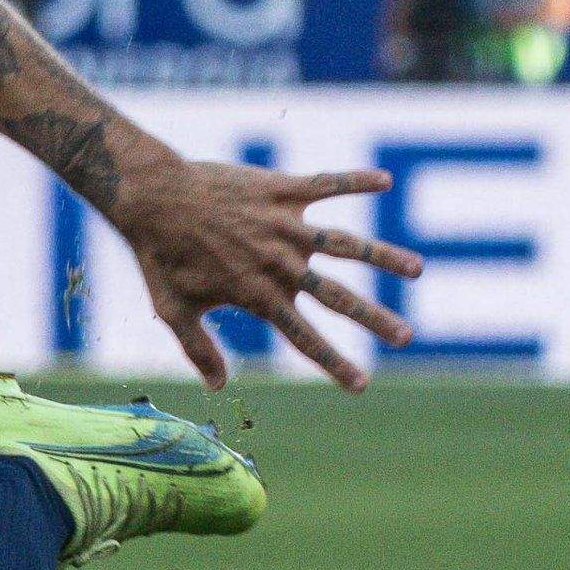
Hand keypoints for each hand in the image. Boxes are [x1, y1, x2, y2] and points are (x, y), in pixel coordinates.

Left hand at [109, 155, 421, 391]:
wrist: (153, 199)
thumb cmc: (160, 257)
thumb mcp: (174, 310)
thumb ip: (200, 349)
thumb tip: (218, 387)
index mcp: (259, 296)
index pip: (304, 338)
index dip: (334, 364)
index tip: (361, 385)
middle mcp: (280, 264)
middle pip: (338, 298)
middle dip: (375, 319)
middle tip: (406, 336)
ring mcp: (285, 226)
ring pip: (346, 243)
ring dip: (384, 256)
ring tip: (416, 269)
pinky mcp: (282, 191)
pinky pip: (327, 184)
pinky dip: (355, 182)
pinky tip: (384, 182)